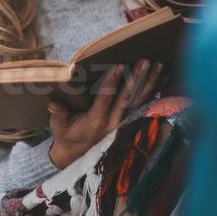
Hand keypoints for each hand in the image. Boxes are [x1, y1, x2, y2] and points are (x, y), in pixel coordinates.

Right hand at [48, 58, 163, 169]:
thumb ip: (58, 114)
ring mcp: (124, 123)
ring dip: (150, 82)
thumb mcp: (59, 126)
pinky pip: (144, 105)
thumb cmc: (67, 134)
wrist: (79, 155)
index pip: (105, 98)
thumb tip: (53, 103)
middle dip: (137, 78)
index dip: (112, 81)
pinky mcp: (130, 122)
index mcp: (96, 121)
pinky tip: (162, 78)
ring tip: (158, 65)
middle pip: (128, 97)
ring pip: (139, 100)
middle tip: (145, 60)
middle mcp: (113, 122)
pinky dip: (154, 91)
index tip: (120, 65)